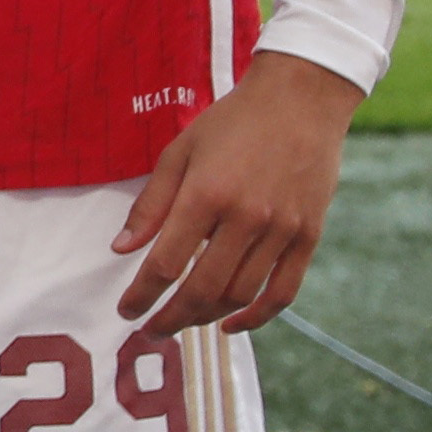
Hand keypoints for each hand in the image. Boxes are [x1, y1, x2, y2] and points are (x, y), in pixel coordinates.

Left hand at [114, 54, 360, 333]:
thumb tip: (121, 249)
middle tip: (151, 330)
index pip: (166, 262)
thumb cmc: (232, 123)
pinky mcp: (309, 237)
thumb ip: (151, 204)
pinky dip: (257, 316)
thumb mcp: (180, 152)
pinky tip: (231, 324)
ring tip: (183, 321)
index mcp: (206, 194)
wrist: (301, 102)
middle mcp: (246, 217)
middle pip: (203, 288)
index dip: (142, 294)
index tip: (126, 311)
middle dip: (171, 317)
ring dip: (207, 317)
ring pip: (241, 294)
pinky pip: (283, 292)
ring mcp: (282, 230)